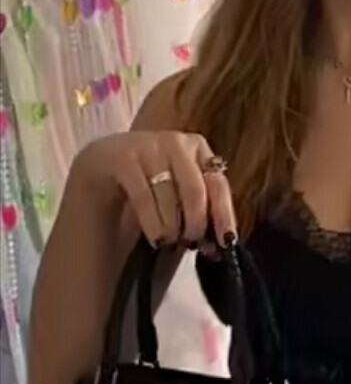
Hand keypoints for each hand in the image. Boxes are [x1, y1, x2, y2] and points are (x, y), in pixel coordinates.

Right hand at [73, 129, 236, 247]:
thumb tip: (225, 240)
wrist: (91, 200)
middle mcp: (172, 140)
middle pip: (196, 187)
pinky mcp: (115, 156)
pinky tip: (154, 239)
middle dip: (195, 222)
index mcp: (195, 149)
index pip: (217, 181)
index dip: (224, 214)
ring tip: (166, 241)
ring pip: (170, 192)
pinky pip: (143, 194)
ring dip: (171, 226)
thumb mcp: (179, 215)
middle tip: (188, 243)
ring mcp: (142, 143)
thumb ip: (201, 218)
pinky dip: (152, 222)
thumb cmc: (142, 211)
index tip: (226, 242)